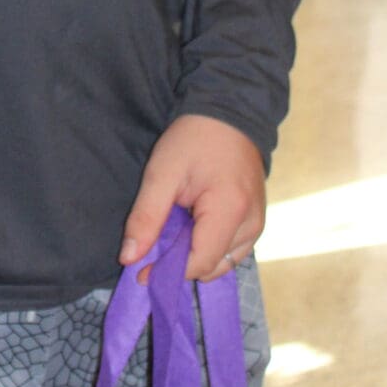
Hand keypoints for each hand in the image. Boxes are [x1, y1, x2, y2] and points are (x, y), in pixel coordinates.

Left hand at [118, 114, 265, 282]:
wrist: (228, 114)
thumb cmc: (193, 139)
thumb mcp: (161, 173)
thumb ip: (146, 217)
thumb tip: (129, 259)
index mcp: (230, 211)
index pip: (199, 263)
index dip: (167, 272)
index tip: (138, 269)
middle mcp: (252, 225)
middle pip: (211, 268)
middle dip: (179, 265)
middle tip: (154, 243)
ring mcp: (258, 224)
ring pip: (222, 264)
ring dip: (194, 257)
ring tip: (172, 230)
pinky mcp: (256, 221)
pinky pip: (231, 250)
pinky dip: (208, 248)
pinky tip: (190, 228)